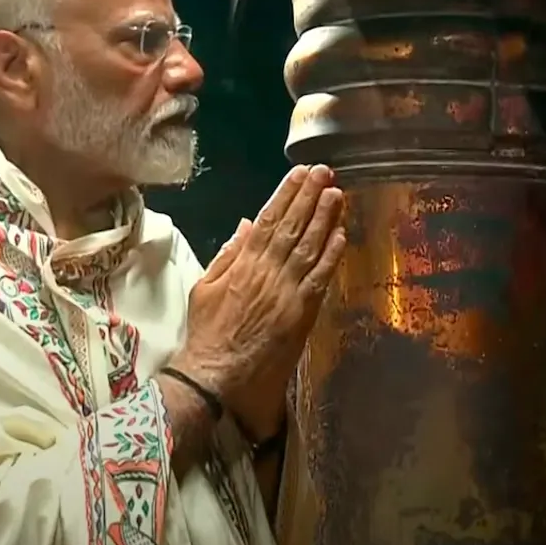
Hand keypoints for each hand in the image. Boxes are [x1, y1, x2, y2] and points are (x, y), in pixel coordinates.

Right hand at [172, 165, 345, 440]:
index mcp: (243, 263)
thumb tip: (247, 223)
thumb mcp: (205, 286)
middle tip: (325, 171)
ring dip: (325, 218)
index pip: (268, 220)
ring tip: (336, 192)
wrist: (215, 373)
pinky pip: (320, 278)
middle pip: (293, 227)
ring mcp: (287, 291)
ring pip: (310, 247)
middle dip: (309, 196)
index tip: (299, 173)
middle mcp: (267, 271)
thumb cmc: (207, 332)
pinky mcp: (301, 313)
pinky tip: (341, 233)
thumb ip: (228, 254)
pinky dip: (331, 255)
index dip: (286, 194)